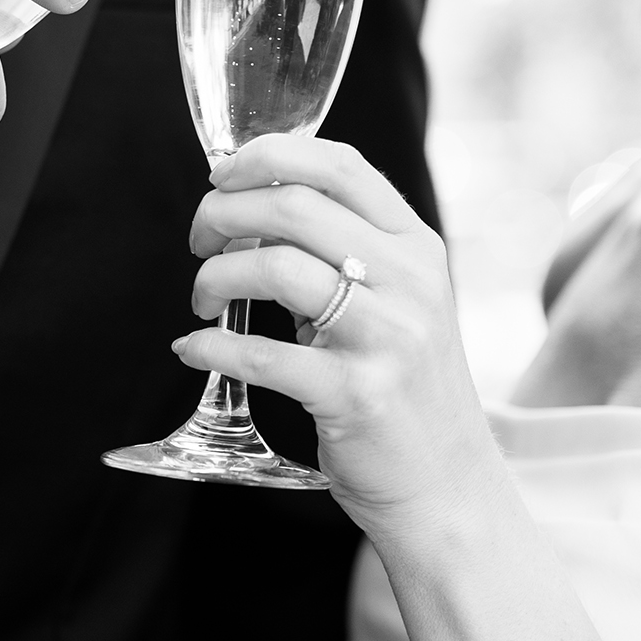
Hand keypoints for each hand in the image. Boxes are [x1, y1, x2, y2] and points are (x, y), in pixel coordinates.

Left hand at [173, 136, 499, 539]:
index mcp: (416, 245)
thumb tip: (251, 212)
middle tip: (200, 241)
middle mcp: (410, 281)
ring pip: (275, 268)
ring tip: (203, 300)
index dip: (266, 157)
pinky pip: (262, 355)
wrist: (446, 484)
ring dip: (215, 277)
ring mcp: (387, 338)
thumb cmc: (403, 387)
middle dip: (223, 213)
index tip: (223, 177)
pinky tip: (193, 348)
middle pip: (294, 206)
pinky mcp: (356, 395)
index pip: (338, 165)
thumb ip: (344, 252)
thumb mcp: (398, 302)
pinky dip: (211, 346)